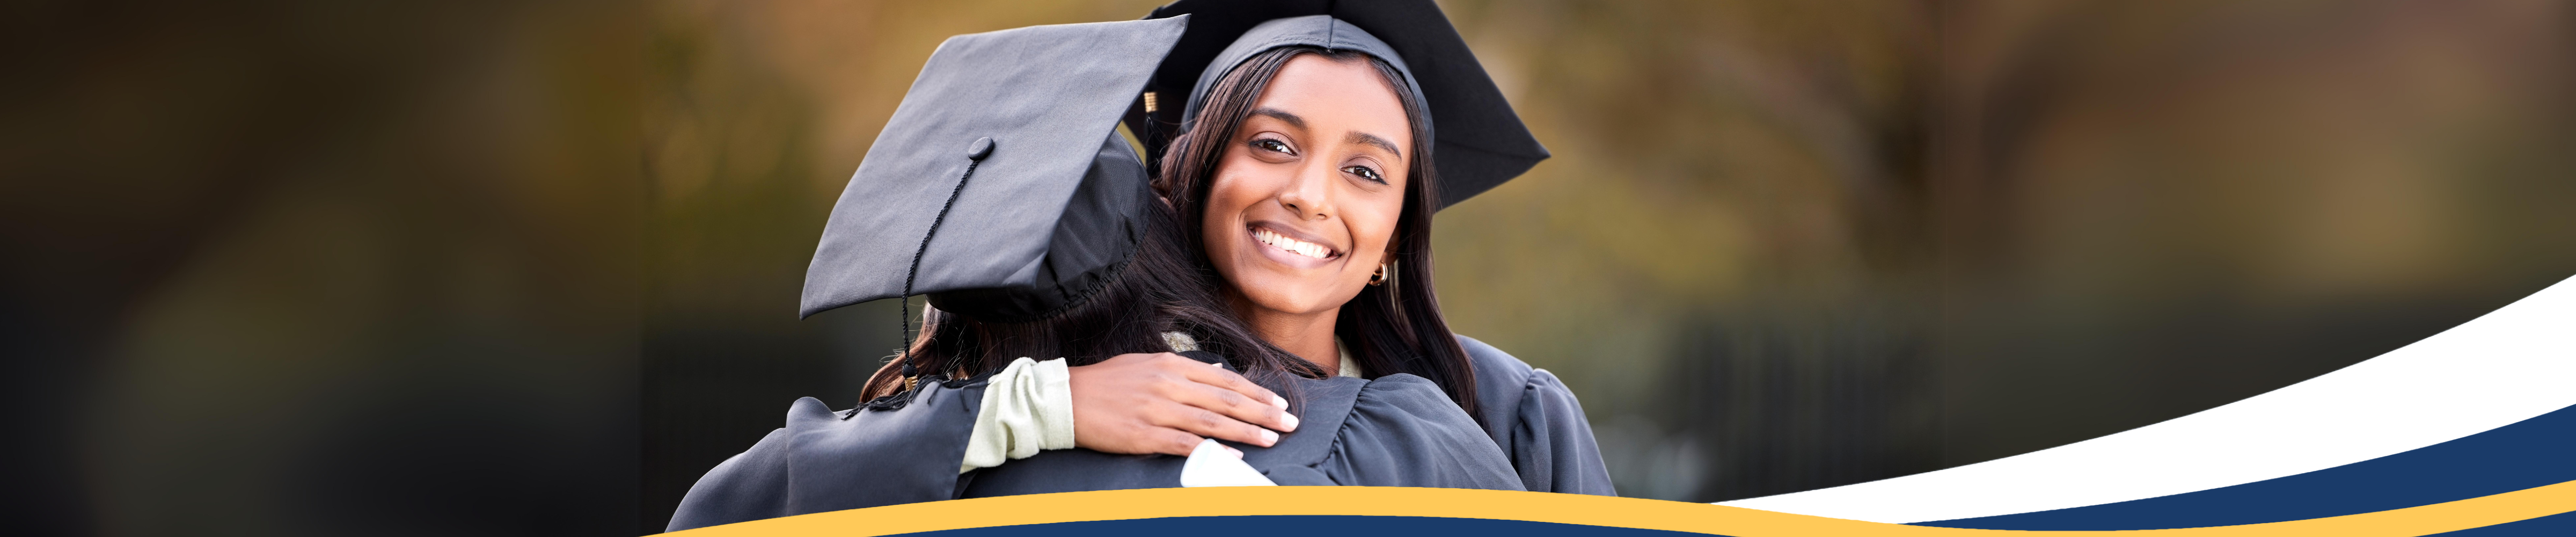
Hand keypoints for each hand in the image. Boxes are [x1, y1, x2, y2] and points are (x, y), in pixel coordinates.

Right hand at [1068, 352, 1298, 455]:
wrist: (1067, 398)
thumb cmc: (1108, 381)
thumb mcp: (1147, 364)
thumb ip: (1184, 369)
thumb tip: (1217, 372)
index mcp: (1172, 364)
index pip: (1225, 380)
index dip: (1257, 393)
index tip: (1280, 404)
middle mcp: (1169, 384)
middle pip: (1226, 400)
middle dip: (1263, 413)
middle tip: (1290, 424)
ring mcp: (1156, 410)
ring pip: (1212, 422)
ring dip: (1247, 432)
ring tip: (1272, 439)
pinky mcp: (1143, 435)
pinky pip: (1185, 444)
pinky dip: (1212, 450)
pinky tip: (1233, 456)